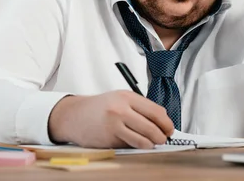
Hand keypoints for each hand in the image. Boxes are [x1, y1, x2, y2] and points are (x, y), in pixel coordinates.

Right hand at [48, 91, 174, 148]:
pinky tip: (138, 144)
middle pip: (152, 126)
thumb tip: (161, 120)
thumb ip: (139, 107)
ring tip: (153, 143)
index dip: (166, 122)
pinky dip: (138, 146)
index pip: (156, 110)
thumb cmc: (99, 108)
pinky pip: (130, 145)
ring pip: (143, 138)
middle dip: (162, 135)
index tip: (169, 128)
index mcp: (127, 97)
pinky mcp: (109, 138)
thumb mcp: (119, 99)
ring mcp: (115, 124)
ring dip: (152, 143)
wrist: (74, 115)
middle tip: (163, 138)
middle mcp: (121, 109)